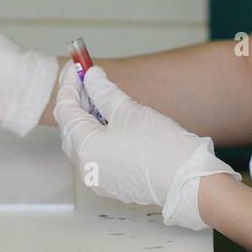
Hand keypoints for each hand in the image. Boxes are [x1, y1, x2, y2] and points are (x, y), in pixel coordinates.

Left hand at [52, 63, 236, 229]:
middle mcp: (86, 167)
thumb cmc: (159, 146)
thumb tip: (91, 77)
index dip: (69, 85)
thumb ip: (104, 92)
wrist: (185, 179)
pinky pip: (95, 155)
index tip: (76, 67)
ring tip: (98, 98)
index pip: (65, 110)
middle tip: (86, 79)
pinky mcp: (112, 183)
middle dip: (77, 101)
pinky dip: (97, 136)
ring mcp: (98, 178)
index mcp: (85, 147)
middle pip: (70, 128)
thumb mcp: (128, 110)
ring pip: (82, 143)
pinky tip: (109, 122)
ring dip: (86, 119)